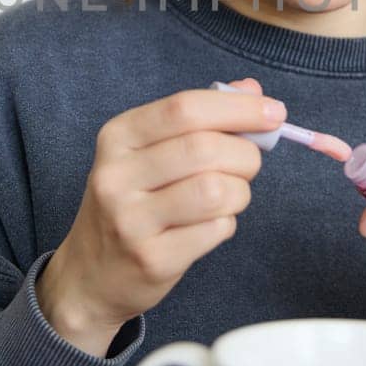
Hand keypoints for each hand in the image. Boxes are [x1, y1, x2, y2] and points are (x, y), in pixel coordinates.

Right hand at [37, 78, 282, 356]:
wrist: (91, 276)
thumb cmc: (133, 203)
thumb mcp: (149, 153)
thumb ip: (198, 117)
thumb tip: (252, 90)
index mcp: (118, 137)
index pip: (184, 108)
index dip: (238, 107)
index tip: (274, 112)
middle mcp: (117, 175)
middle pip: (205, 148)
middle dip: (246, 155)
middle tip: (249, 165)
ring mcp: (131, 220)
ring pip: (215, 190)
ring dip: (239, 192)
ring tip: (228, 197)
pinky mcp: (151, 258)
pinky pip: (215, 230)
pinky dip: (226, 224)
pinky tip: (209, 226)